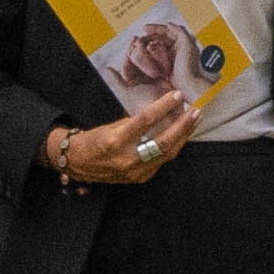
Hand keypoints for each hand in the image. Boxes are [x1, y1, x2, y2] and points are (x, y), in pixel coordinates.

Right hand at [50, 92, 198, 190]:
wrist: (78, 164)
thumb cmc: (93, 140)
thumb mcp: (111, 126)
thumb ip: (135, 122)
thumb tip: (160, 109)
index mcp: (117, 141)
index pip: (145, 120)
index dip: (163, 107)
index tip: (177, 96)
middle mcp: (127, 158)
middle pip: (163, 142)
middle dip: (182, 126)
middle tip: (195, 111)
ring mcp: (135, 172)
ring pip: (167, 154)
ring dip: (182, 137)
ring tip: (193, 121)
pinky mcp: (140, 178)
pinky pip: (161, 161)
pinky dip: (172, 147)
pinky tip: (180, 136)